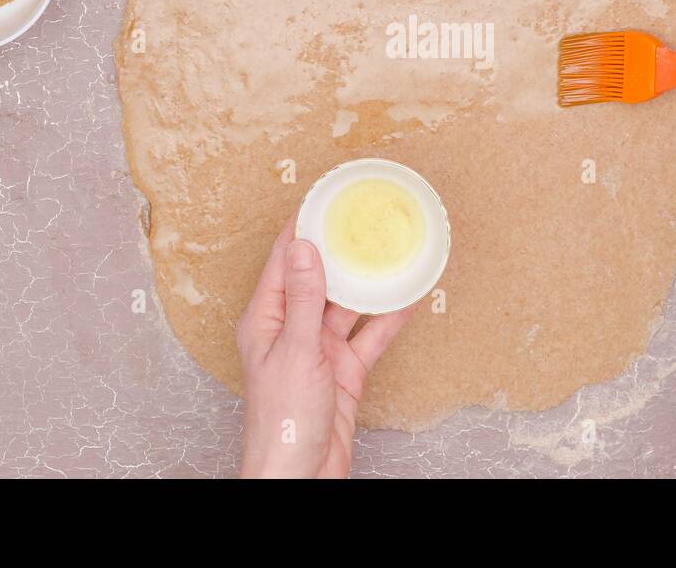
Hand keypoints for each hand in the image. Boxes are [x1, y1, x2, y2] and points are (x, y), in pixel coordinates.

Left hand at [237, 217, 412, 477]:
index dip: (302, 228)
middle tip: (364, 217)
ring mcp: (319, 351)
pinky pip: (370, 336)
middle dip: (340, 250)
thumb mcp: (296, 352)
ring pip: (348, 306)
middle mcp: (291, 330)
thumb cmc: (283, 424)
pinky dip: (389, 318)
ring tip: (391, 249)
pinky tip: (409, 297)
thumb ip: (303, 299)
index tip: (323, 199)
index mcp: (266, 320)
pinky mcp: (343, 371)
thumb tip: (301, 247)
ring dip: (368, 282)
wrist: (299, 477)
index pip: (282, 261)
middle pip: (318, 279)